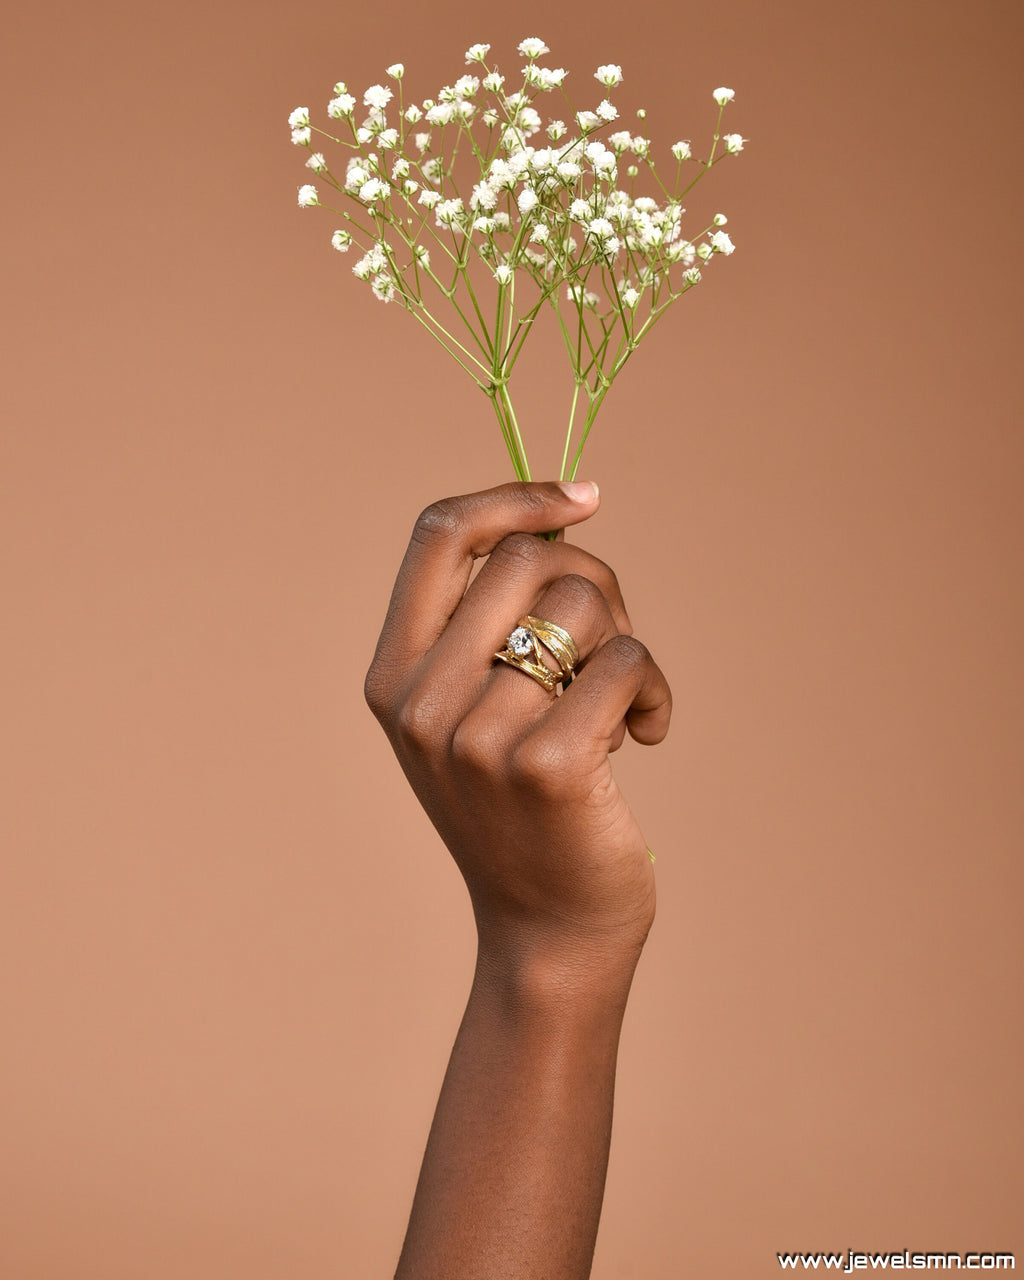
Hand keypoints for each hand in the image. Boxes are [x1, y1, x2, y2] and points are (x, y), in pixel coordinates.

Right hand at [364, 480, 671, 975]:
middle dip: (595, 583)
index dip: (513, 497)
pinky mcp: (546, 766)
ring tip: (627, 701)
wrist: (547, 929)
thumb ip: (490, 624)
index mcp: (392, 675)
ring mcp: (476, 736)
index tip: (583, 501)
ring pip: (583, 604)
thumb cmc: (524, 806)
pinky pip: (627, 660)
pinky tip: (651, 732)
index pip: (438, 534)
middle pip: (528, 557)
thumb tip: (565, 516)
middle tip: (612, 642)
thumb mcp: (474, 712)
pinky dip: (657, 688)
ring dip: (628, 643)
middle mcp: (420, 702)